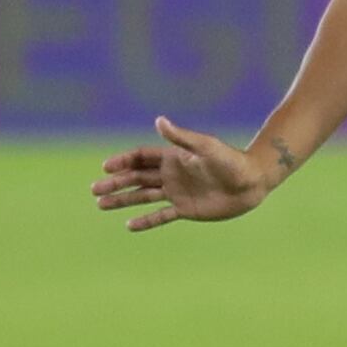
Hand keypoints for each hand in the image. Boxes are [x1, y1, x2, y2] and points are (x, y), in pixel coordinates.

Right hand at [90, 116, 268, 231]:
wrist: (252, 182)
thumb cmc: (231, 160)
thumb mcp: (205, 146)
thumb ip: (180, 137)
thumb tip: (158, 120)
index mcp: (173, 157)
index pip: (140, 158)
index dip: (122, 161)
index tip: (106, 167)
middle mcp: (171, 175)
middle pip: (136, 178)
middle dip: (115, 182)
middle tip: (94, 189)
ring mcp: (177, 193)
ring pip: (143, 196)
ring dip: (122, 200)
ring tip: (101, 204)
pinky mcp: (186, 210)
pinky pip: (161, 216)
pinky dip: (146, 221)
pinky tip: (129, 225)